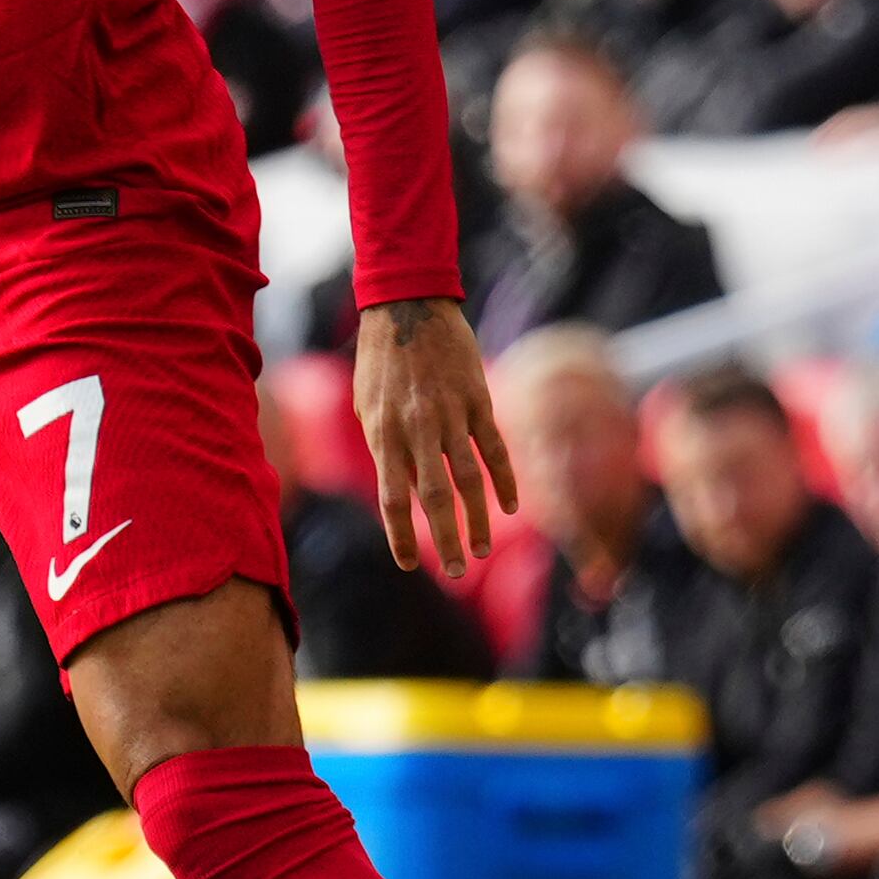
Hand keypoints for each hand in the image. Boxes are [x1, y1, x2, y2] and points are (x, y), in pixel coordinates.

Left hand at [352, 294, 517, 575]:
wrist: (407, 307)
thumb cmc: (380, 362)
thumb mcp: (367, 407)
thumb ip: (386, 448)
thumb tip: (403, 489)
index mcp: (383, 434)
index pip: (392, 498)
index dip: (399, 534)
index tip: (406, 564)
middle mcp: (417, 430)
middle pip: (433, 497)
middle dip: (444, 538)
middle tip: (455, 571)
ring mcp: (450, 416)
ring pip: (468, 478)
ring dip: (478, 518)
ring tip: (481, 549)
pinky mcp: (478, 401)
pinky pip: (494, 448)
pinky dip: (504, 479)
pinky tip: (511, 507)